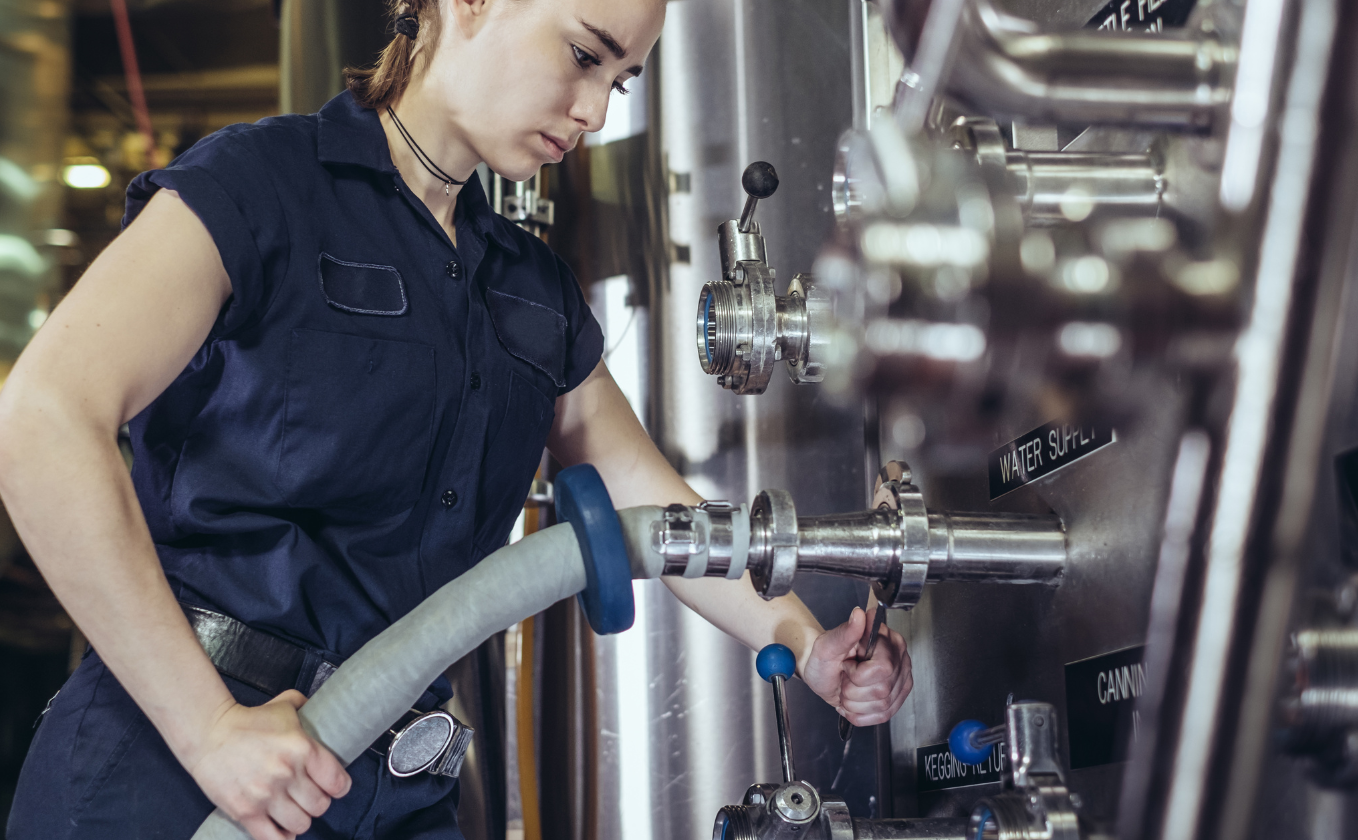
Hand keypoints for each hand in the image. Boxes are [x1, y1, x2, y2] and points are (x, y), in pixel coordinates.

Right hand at [183, 690, 350, 839]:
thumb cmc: (249, 721)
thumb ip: (307, 708)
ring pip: (301, 824)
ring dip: (300, 819)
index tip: (334, 786)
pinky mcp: (245, 812)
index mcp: (302, 748)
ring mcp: (265, 795)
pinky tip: (282, 829)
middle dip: (318, 802)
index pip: (336, 782)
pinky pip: (273, 839)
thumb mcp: (284, 706)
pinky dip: (282, 838)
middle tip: (309, 796)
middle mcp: (286, 774)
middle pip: (320, 806)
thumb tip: (323, 711)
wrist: (208, 733)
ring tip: (293, 810)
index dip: (339, 786)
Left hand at [802, 607, 911, 725]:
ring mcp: (901, 679)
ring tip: (848, 689)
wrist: (823, 674)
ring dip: (856, 703)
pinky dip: (862, 714)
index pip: (883, 668)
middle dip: (854, 690)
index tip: (847, 665)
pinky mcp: (898, 698)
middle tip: (845, 678)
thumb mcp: (827, 645)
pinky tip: (854, 702)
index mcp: (887, 640)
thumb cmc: (825, 658)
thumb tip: (859, 615)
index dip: (858, 674)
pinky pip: (883, 716)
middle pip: (882, 690)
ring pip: (883, 705)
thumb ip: (844, 632)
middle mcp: (899, 658)